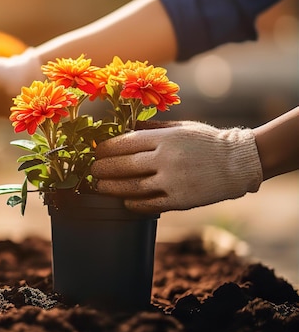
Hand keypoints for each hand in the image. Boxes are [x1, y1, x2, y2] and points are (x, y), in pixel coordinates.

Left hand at [89, 121, 262, 213]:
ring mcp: (173, 182)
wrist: (238, 163)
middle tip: (91, 171)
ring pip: (132, 187)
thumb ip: (151, 128)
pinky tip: (124, 201)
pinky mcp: (180, 201)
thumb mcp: (180, 127)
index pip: (125, 143)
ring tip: (99, 187)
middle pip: (124, 166)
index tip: (95, 152)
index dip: (106, 149)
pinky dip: (133, 203)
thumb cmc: (206, 142)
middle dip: (102, 169)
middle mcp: (167, 159)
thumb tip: (122, 129)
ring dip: (110, 188)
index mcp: (165, 138)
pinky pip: (149, 204)